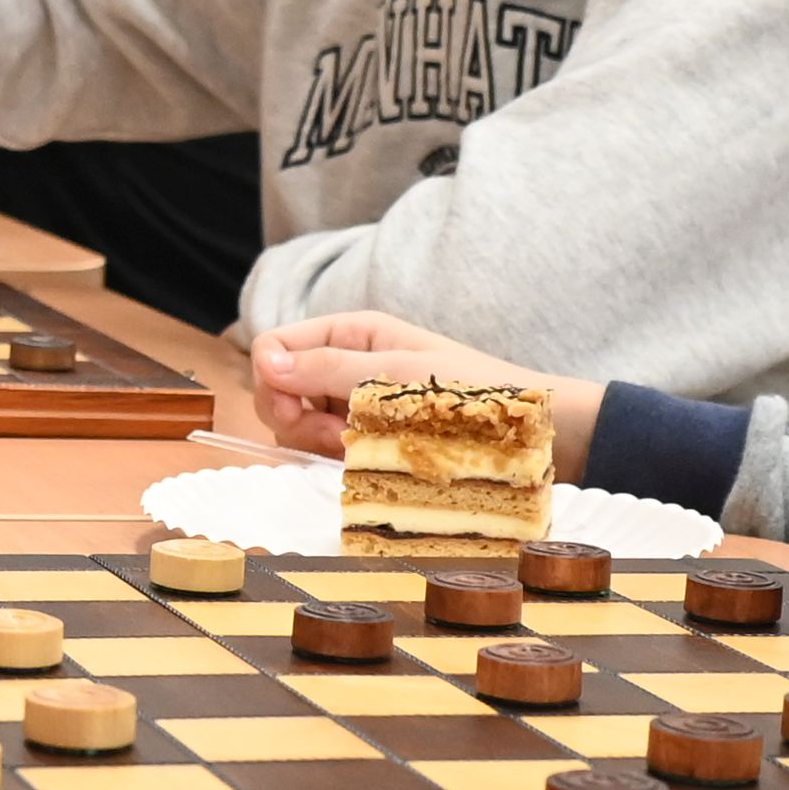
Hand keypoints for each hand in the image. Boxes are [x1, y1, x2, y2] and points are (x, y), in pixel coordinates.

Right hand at [242, 310, 600, 465]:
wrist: (522, 432)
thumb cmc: (471, 393)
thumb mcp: (397, 375)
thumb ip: (329, 368)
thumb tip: (266, 361)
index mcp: (349, 331)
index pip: (273, 347)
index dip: (273, 380)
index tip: (301, 409)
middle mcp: (344, 362)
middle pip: (277, 389)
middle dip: (295, 417)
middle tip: (336, 437)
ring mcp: (351, 401)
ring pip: (295, 423)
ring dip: (316, 441)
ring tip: (362, 448)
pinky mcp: (363, 435)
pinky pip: (324, 446)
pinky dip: (336, 456)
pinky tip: (368, 458)